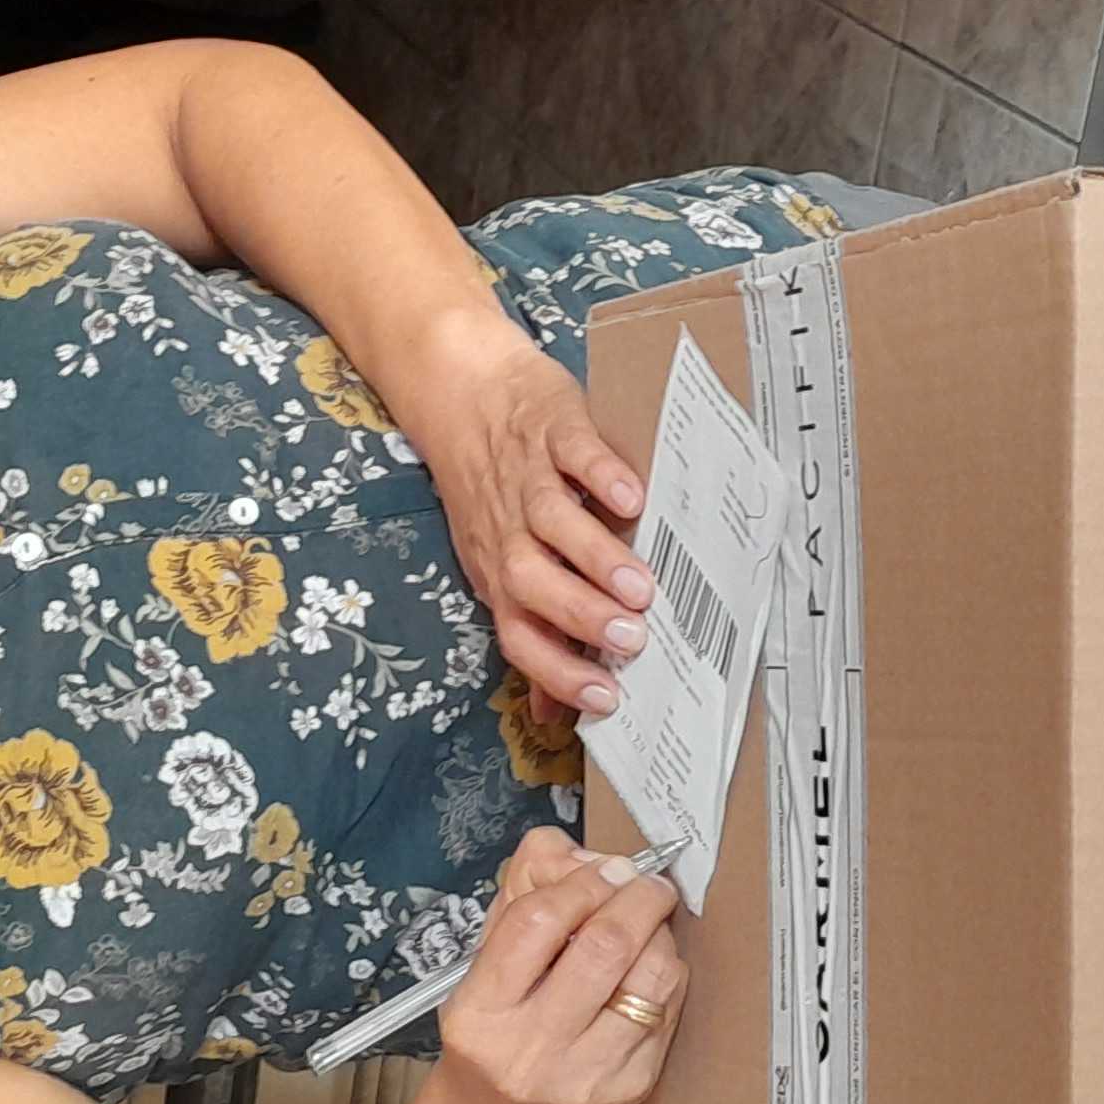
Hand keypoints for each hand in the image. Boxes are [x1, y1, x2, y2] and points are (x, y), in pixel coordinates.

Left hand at [392, 315, 653, 721]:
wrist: (462, 390)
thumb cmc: (492, 486)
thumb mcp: (500, 563)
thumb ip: (534, 632)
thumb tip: (552, 713)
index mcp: (498, 571)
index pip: (519, 633)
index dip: (557, 670)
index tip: (606, 699)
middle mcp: (506, 530)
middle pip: (531, 582)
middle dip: (579, 615)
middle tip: (632, 639)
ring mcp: (526, 476)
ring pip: (551, 523)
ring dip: (593, 557)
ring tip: (641, 586)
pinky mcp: (550, 427)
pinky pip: (573, 453)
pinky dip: (601, 474)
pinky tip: (632, 499)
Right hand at [419, 830, 688, 1103]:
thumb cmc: (491, 1044)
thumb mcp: (480, 974)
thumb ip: (520, 906)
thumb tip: (574, 853)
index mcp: (480, 1012)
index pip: (537, 923)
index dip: (580, 883)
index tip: (603, 869)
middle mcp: (530, 1049)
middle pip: (604, 945)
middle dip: (636, 897)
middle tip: (645, 883)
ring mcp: (584, 1074)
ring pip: (650, 977)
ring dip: (659, 935)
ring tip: (648, 925)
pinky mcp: (629, 1088)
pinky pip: (668, 1010)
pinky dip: (666, 976)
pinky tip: (647, 972)